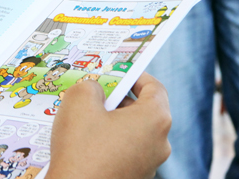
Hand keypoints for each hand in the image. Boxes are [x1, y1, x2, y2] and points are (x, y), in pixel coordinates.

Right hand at [47, 73, 170, 178]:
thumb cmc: (81, 149)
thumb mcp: (79, 100)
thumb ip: (90, 85)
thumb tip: (95, 90)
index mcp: (155, 119)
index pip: (154, 87)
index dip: (134, 74)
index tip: (115, 71)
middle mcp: (159, 143)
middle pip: (142, 109)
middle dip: (117, 97)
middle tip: (93, 91)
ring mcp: (149, 164)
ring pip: (132, 131)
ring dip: (110, 120)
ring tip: (82, 116)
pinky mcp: (134, 178)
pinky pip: (124, 150)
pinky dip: (108, 141)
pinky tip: (83, 140)